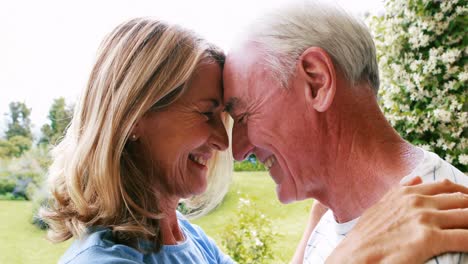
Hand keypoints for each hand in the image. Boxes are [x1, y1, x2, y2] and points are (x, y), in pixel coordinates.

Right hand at [326, 177, 467, 263]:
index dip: (465, 195)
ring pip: (467, 216)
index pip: (447, 187)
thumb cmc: (366, 236)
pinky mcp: (429, 239)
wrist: (354, 256)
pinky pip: (465, 237)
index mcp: (408, 193)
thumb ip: (400, 191)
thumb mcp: (380, 207)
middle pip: (462, 200)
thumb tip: (417, 178)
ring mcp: (425, 219)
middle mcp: (418, 202)